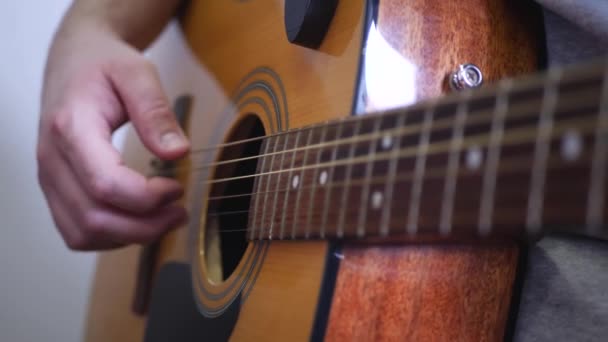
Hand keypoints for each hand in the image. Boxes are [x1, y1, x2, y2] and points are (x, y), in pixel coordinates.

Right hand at [37, 25, 188, 249]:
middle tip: (180, 212)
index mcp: (71, 127)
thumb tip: (178, 153)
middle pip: (95, 218)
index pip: (105, 183)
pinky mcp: (56, 189)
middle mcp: (52, 159)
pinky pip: (77, 232)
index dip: (146, 198)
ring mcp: (50, 178)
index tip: (178, 188)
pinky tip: (138, 220)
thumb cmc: (103, 64)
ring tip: (165, 218)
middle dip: (146, 226)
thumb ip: (156, 112)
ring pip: (84, 233)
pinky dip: (111, 236)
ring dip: (130, 236)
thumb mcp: (137, 72)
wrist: (74, 60)